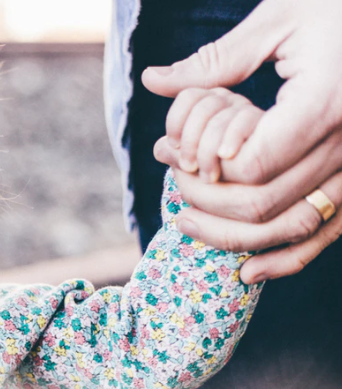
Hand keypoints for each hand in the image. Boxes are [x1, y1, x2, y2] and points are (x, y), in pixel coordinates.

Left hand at [140, 0, 341, 282]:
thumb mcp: (282, 18)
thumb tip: (154, 81)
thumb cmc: (340, 10)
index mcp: (327, 103)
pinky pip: (326, 235)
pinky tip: (245, 272)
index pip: (250, 165)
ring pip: (290, 229)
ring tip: (186, 221)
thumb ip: (216, 59)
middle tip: (172, 185)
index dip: (204, 171)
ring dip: (231, 236)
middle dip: (204, 201)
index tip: (173, 154)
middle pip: (262, 204)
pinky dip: (285, 260)